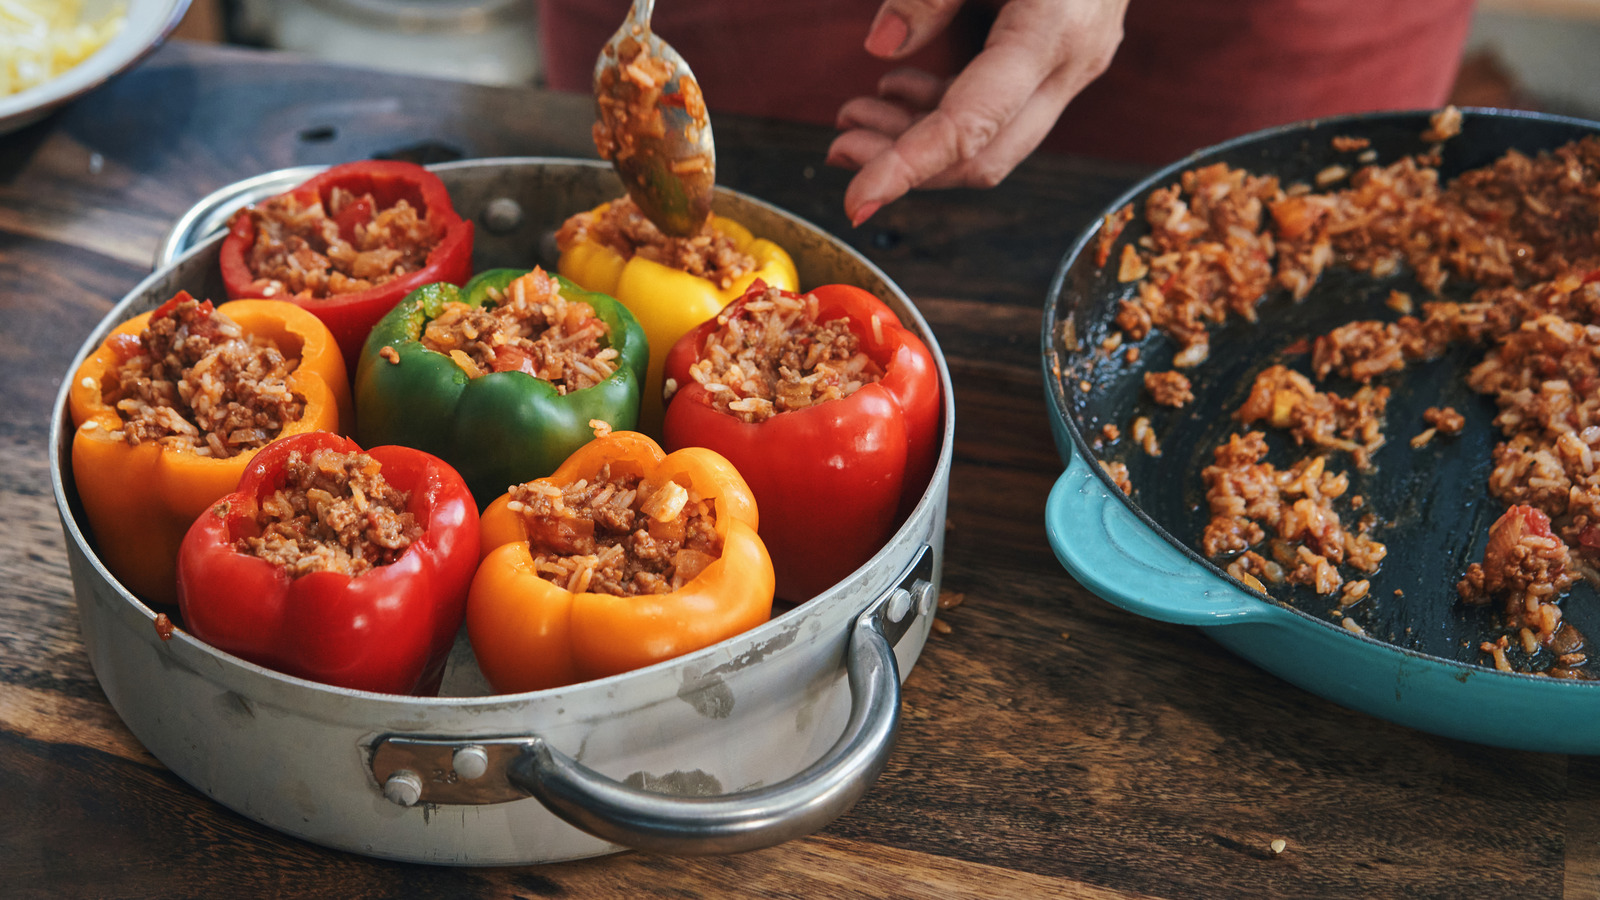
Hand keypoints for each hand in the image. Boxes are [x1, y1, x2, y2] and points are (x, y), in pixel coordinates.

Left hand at [827, 0, 1128, 224]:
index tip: (856, 198)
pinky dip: (945, 114)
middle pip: (986, 154)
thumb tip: (882, 47)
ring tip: (853, 118)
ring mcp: (1073, 65)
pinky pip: (1003, 111)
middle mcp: (1072, 63)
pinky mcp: (1062, 58)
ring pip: (993, 140)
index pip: (972, 127)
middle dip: (906, 164)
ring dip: (918, 140)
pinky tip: (897, 95)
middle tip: (837, 146)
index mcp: (1053, 31)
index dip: (908, 169)